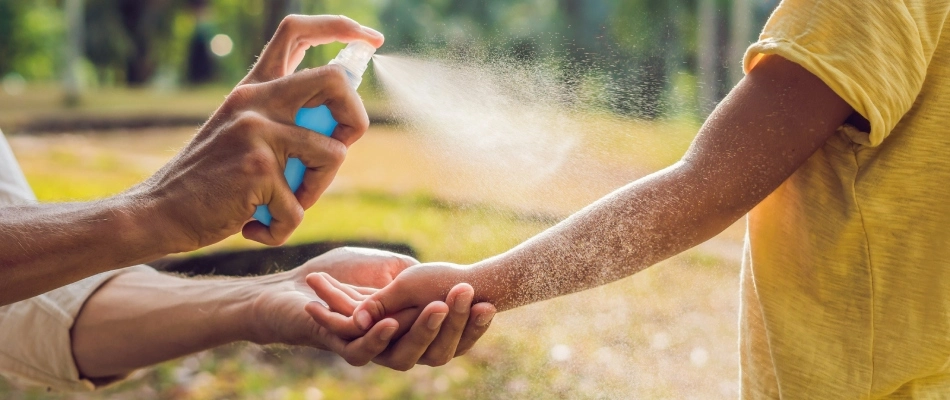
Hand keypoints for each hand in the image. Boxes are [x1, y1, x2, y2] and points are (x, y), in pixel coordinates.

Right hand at [133, 15, 384, 250]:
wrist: (159, 211)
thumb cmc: (210, 181)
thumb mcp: (242, 134)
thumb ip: (283, 120)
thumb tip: (343, 124)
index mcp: (253, 88)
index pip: (297, 32)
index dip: (339, 27)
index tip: (370, 39)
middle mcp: (256, 101)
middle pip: (335, 81)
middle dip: (356, 118)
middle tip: (340, 148)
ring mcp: (257, 132)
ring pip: (334, 154)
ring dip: (317, 191)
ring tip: (283, 204)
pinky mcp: (258, 169)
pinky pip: (301, 207)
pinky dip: (283, 228)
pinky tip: (255, 226)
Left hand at [246, 248, 495, 369]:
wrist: (294, 285)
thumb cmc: (341, 274)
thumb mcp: (391, 269)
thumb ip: (417, 278)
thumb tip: (455, 281)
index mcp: (412, 331)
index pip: (452, 336)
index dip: (472, 325)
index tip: (490, 304)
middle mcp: (395, 347)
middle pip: (435, 349)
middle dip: (454, 322)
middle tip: (467, 295)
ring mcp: (370, 351)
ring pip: (404, 354)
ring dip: (421, 329)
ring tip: (437, 307)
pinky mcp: (341, 348)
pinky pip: (364, 352)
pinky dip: (377, 337)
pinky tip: (389, 323)